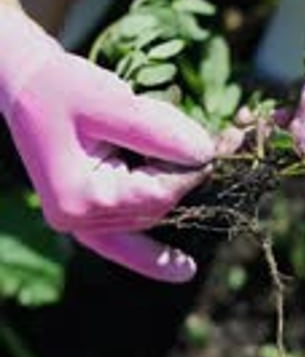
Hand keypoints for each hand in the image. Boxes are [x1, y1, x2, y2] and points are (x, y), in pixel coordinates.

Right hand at [0, 8, 214, 280]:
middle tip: (227, 138)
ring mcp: (79, 222)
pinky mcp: (85, 215)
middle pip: (157, 206)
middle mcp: (77, 221)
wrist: (26, 85)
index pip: (158, 193)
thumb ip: (158, 130)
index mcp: (79, 198)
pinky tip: (183, 270)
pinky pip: (125, 246)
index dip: (191, 169)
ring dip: (173, 184)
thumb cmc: (62, 87)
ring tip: (206, 151)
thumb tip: (207, 154)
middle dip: (186, 174)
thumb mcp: (110, 101)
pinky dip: (151, 255)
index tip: (223, 139)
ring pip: (150, 213)